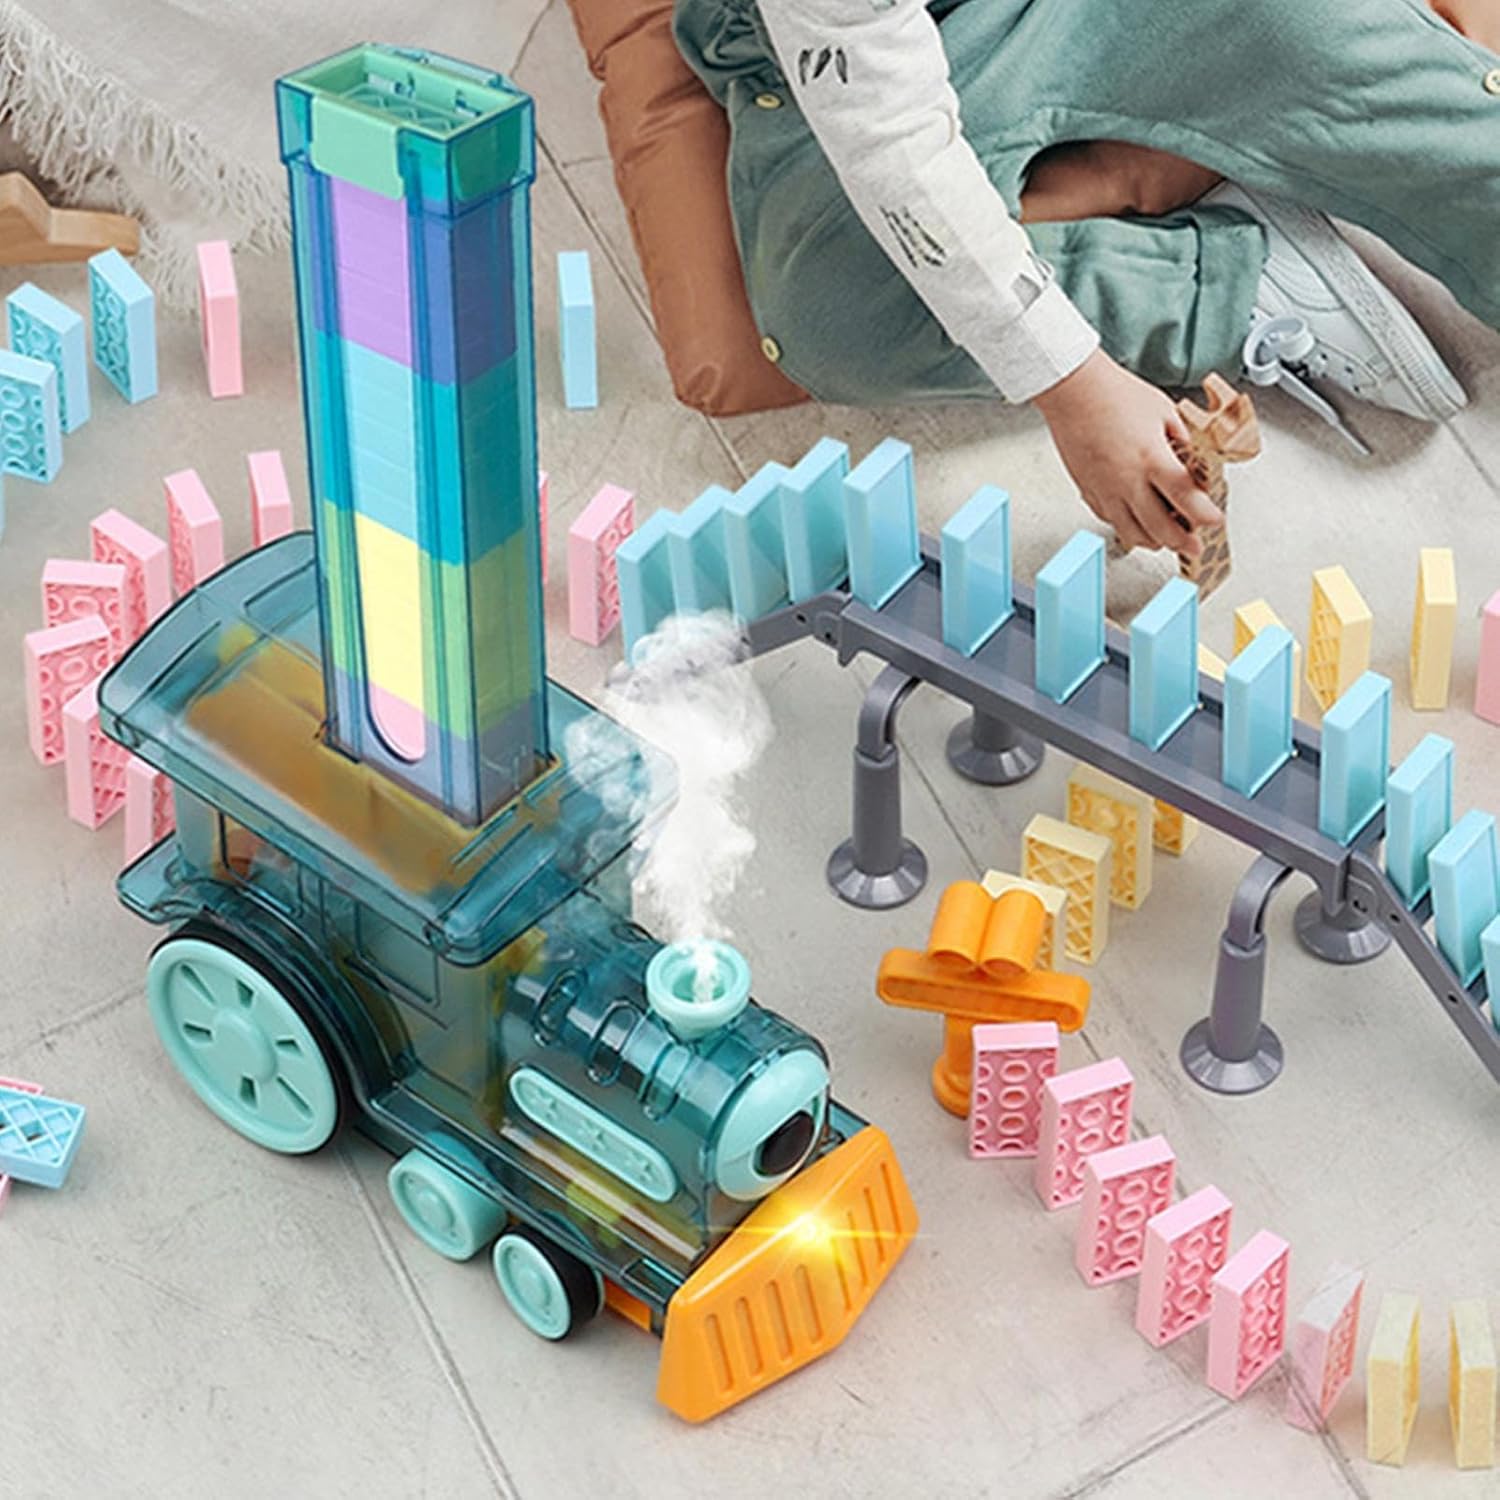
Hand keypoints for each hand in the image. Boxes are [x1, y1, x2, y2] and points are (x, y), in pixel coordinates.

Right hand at [1033, 349, 1218, 556]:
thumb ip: (1181, 440)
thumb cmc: (1115, 394)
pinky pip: (1110, 520)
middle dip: (1182, 542)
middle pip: (1160, 527)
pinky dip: (1126, 527)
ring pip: (1132, 533)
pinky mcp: (1088, 491)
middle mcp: (1127, 481)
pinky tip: (1135, 523)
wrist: (1073, 391)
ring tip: (1167, 539)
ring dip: (1154, 541)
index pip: (1186, 498)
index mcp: (1152, 459)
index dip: (1205, 516)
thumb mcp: (1163, 411)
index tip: (1215, 521)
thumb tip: (1192, 460)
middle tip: (1194, 546)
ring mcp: (1105, 490)